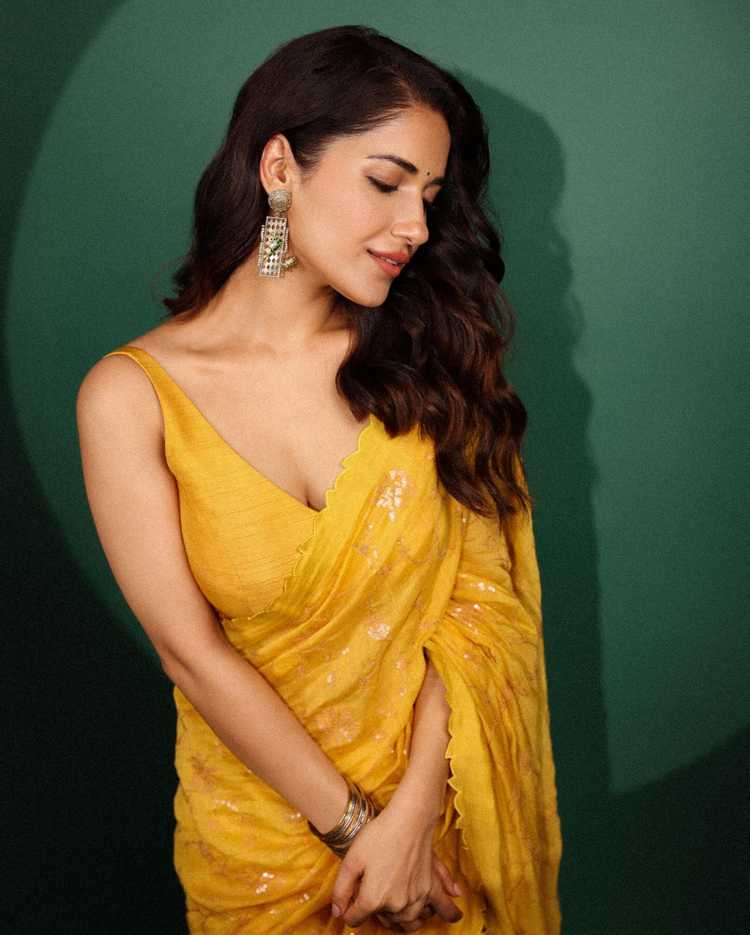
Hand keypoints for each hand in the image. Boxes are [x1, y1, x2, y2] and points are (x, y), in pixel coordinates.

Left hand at [330, 803, 462, 928]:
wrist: (408, 819)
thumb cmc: (378, 836)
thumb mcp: (350, 860)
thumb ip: (341, 890)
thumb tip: (338, 913)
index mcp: (373, 899)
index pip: (355, 918)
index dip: (348, 910)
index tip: (349, 901)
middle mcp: (396, 906)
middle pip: (383, 920)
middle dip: (373, 911)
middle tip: (371, 893)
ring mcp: (416, 899)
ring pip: (408, 922)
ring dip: (399, 919)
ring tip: (393, 909)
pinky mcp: (430, 888)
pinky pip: (439, 909)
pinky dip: (443, 914)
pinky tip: (448, 914)